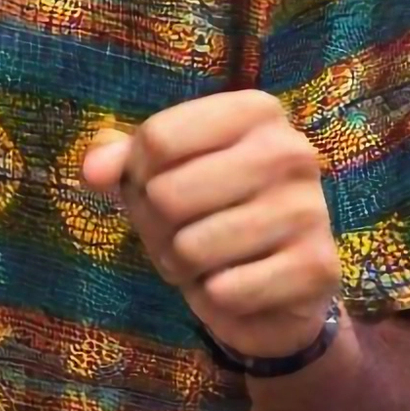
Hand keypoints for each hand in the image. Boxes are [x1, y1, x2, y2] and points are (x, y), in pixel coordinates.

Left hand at [82, 91, 340, 363]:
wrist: (278, 286)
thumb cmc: (210, 213)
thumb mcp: (162, 175)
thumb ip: (122, 161)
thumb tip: (93, 170)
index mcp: (256, 111)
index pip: (157, 139)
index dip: (138, 177)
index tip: (160, 187)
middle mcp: (291, 150)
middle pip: (168, 194)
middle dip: (158, 228)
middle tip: (183, 233)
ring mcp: (308, 209)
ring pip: (192, 247)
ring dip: (184, 266)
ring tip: (208, 260)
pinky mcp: (316, 267)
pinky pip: (223, 291)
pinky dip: (214, 298)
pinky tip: (237, 286)